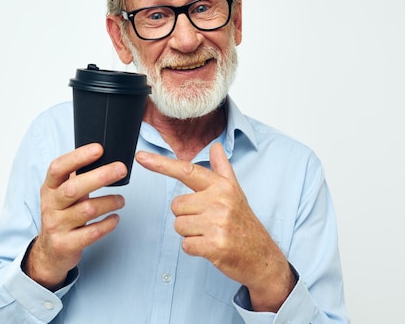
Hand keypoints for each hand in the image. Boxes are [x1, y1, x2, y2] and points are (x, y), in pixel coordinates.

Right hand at [23, 143, 126, 289]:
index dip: (78, 157)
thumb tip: (102, 154)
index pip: (58, 168)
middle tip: (121, 169)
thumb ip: (76, 177)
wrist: (50, 252)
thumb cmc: (62, 215)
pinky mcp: (66, 244)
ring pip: (87, 210)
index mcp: (49, 188)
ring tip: (121, 200)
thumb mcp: (61, 194)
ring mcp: (56, 226)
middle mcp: (50, 206)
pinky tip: (115, 218)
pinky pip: (92, 233)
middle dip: (100, 176)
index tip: (99, 149)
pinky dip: (107, 224)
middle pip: (74, 188)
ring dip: (109, 202)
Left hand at [135, 143, 294, 311]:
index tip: (142, 157)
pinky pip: (186, 245)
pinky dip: (195, 249)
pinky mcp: (214, 245)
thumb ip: (222, 169)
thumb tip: (216, 147)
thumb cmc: (244, 223)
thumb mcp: (235, 192)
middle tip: (208, 223)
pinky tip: (211, 247)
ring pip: (179, 226)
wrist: (262, 256)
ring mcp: (217, 223)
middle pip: (176, 206)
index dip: (161, 164)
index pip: (186, 171)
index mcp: (222, 186)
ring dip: (190, 234)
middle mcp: (219, 201)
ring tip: (210, 234)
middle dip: (187, 216)